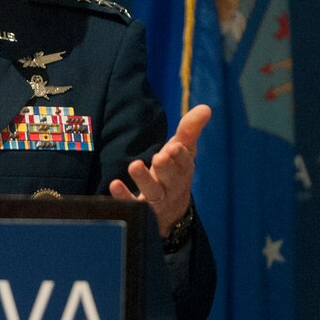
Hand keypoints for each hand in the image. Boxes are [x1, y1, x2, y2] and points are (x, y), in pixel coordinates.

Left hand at [109, 104, 210, 236]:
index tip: (175, 146)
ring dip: (144, 180)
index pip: (185, 164)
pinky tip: (114, 184)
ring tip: (134, 166)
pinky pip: (132, 205)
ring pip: (153, 193)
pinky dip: (123, 196)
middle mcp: (173, 187)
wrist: (172, 212)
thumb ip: (189, 130)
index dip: (180, 156)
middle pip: (171, 179)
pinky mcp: (141, 211)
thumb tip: (205, 108)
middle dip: (166, 167)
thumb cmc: (175, 172)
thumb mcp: (182, 152)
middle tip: (160, 157)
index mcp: (183, 171)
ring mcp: (158, 202)